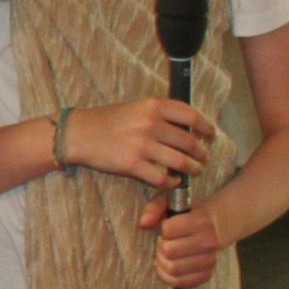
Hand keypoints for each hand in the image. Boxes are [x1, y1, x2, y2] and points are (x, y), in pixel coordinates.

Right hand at [65, 98, 214, 191]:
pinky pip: (162, 178)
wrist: (79, 133)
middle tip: (204, 158)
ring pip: (181, 162)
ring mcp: (142, 146)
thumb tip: (188, 128)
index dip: (206, 128)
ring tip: (195, 171)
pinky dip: (172, 182)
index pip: (192, 116)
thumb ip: (160, 115)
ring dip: (193, 169)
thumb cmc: (107, 120)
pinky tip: (173, 181)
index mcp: (153, 106)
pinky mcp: (133, 165)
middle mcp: (151, 124)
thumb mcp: (136, 107)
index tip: (210, 136)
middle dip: (202, 153)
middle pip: (190, 142)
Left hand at [140, 196, 226, 288]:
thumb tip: (144, 223)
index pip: (169, 230)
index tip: (168, 227)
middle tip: (165, 241)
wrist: (220, 223)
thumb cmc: (191, 213)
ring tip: (167, 253)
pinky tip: (168, 265)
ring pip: (173, 269)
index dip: (163, 229)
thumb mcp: (172, 200)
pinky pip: (181, 283)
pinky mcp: (207, 273)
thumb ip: (154, 207)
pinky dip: (169, 277)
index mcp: (202, 221)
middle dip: (161, 246)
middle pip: (169, 251)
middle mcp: (208, 241)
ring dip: (163, 261)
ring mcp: (210, 259)